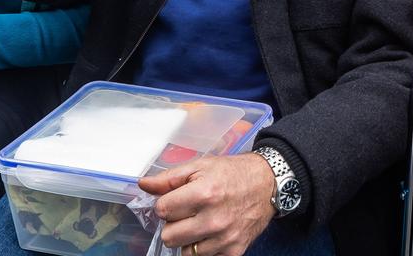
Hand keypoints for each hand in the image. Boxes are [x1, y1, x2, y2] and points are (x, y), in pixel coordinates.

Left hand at [137, 153, 276, 255]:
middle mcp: (214, 219)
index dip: (166, 204)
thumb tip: (143, 185)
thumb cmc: (233, 173)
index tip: (176, 200)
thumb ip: (169, 178)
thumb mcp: (201, 166)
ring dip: (188, 239)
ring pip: (184, 252)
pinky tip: (211, 233)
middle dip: (174, 224)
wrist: (269, 184)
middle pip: (169, 236)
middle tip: (187, 213)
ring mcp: (224, 238)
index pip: (162, 210)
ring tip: (199, 223)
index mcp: (204, 193)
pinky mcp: (234, 251)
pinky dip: (203, 248)